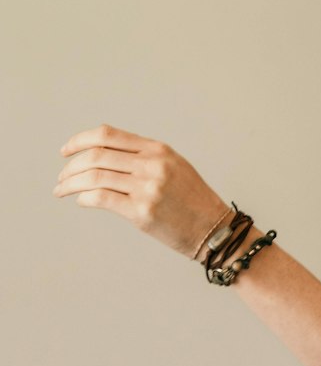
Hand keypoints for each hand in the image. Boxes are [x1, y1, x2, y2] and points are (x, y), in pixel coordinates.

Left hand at [53, 123, 229, 260]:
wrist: (214, 230)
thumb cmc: (192, 201)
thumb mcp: (173, 167)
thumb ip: (142, 158)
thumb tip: (102, 157)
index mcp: (158, 149)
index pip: (108, 135)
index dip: (80, 141)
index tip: (65, 151)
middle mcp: (152, 164)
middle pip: (96, 155)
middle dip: (70, 166)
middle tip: (61, 177)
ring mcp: (147, 187)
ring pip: (94, 176)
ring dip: (70, 183)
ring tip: (61, 190)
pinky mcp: (142, 211)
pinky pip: (101, 198)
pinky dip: (83, 198)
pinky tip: (80, 200)